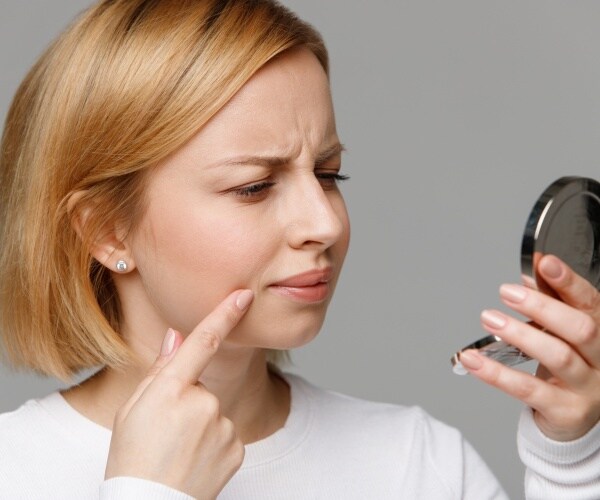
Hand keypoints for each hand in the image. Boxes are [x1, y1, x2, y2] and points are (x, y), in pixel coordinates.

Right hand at [104, 289, 253, 498]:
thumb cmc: (132, 457)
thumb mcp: (132, 410)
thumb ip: (159, 370)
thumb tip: (176, 337)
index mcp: (171, 389)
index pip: (203, 341)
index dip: (225, 314)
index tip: (244, 295)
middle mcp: (202, 402)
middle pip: (201, 387)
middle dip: (187, 402)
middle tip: (166, 433)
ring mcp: (223, 425)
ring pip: (214, 412)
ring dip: (200, 425)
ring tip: (177, 451)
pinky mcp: (237, 446)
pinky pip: (226, 433)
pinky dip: (213, 443)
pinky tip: (194, 460)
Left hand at [459, 255, 599, 440]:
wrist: (575, 418)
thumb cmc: (569, 366)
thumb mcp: (563, 333)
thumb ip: (551, 302)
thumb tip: (531, 272)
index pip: (591, 302)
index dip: (569, 282)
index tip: (545, 263)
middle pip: (580, 329)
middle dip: (542, 307)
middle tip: (506, 292)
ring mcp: (588, 388)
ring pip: (558, 357)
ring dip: (520, 334)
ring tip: (489, 318)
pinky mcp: (567, 412)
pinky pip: (529, 389)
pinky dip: (497, 373)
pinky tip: (473, 360)